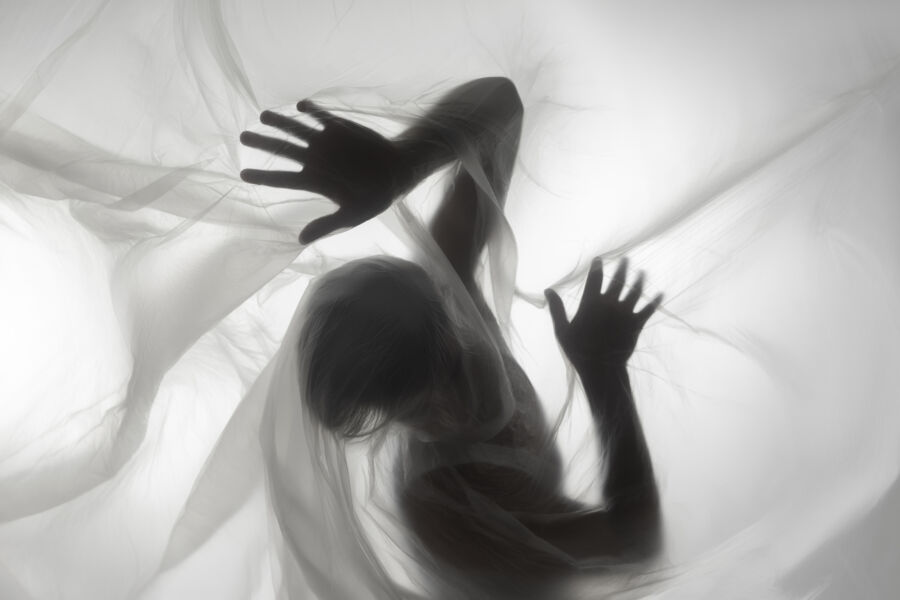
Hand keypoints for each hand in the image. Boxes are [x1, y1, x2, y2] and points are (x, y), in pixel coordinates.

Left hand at [240, 100, 409, 243]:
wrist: (396, 173)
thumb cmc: (373, 198)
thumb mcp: (350, 216)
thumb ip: (326, 225)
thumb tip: (300, 240)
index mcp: (314, 181)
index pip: (282, 178)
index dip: (263, 176)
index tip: (243, 174)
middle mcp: (315, 159)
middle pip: (283, 150)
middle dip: (264, 143)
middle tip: (243, 137)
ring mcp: (326, 142)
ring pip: (297, 130)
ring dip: (281, 123)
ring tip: (264, 116)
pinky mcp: (340, 128)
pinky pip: (321, 116)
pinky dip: (312, 111)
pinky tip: (302, 107)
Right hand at [545, 257, 661, 370]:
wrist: (601, 369)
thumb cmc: (578, 350)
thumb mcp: (562, 330)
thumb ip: (556, 308)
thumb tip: (548, 290)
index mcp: (590, 303)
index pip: (594, 278)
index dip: (597, 266)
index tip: (599, 258)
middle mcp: (609, 304)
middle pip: (618, 280)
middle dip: (622, 268)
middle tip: (626, 259)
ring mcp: (624, 313)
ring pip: (635, 291)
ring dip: (639, 280)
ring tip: (642, 272)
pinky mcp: (636, 324)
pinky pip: (648, 309)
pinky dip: (655, 301)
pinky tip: (660, 294)